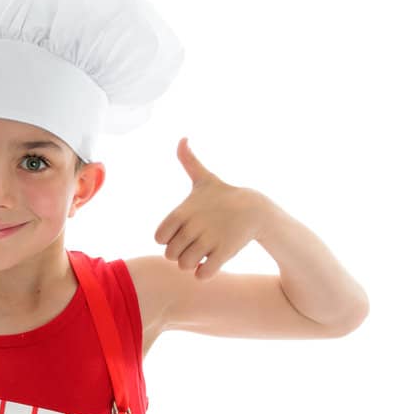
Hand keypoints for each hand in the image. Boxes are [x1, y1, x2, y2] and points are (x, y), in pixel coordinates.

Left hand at [154, 137, 266, 279]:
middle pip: (171, 255)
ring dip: (192, 264)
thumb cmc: (224, 195)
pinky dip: (204, 274)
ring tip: (203, 254)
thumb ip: (189, 161)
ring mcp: (208, 240)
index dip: (169, 239)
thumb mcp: (204, 179)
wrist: (255, 208)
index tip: (183, 233)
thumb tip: (182, 138)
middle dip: (181, 253)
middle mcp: (193, 226)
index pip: (159, 238)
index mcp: (182, 211)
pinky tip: (211, 263)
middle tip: (195, 246)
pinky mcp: (224, 253)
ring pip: (184, 266)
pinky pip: (202, 275)